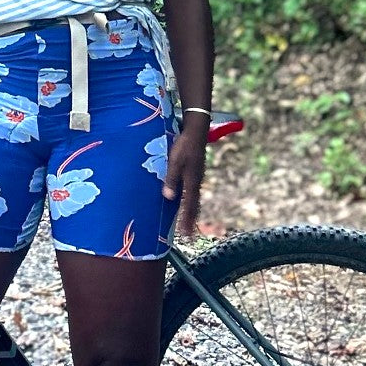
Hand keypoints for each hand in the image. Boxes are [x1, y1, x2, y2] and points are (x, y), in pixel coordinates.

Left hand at [162, 119, 207, 236]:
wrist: (197, 130)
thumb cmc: (184, 145)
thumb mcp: (175, 161)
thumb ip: (171, 179)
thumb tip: (168, 198)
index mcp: (192, 181)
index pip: (189, 205)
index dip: (186, 220)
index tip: (185, 235)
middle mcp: (197, 182)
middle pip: (194, 205)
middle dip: (190, 220)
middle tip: (188, 236)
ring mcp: (197, 177)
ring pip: (194, 199)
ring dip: (191, 212)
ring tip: (188, 224)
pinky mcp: (196, 172)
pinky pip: (193, 192)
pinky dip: (190, 202)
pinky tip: (186, 203)